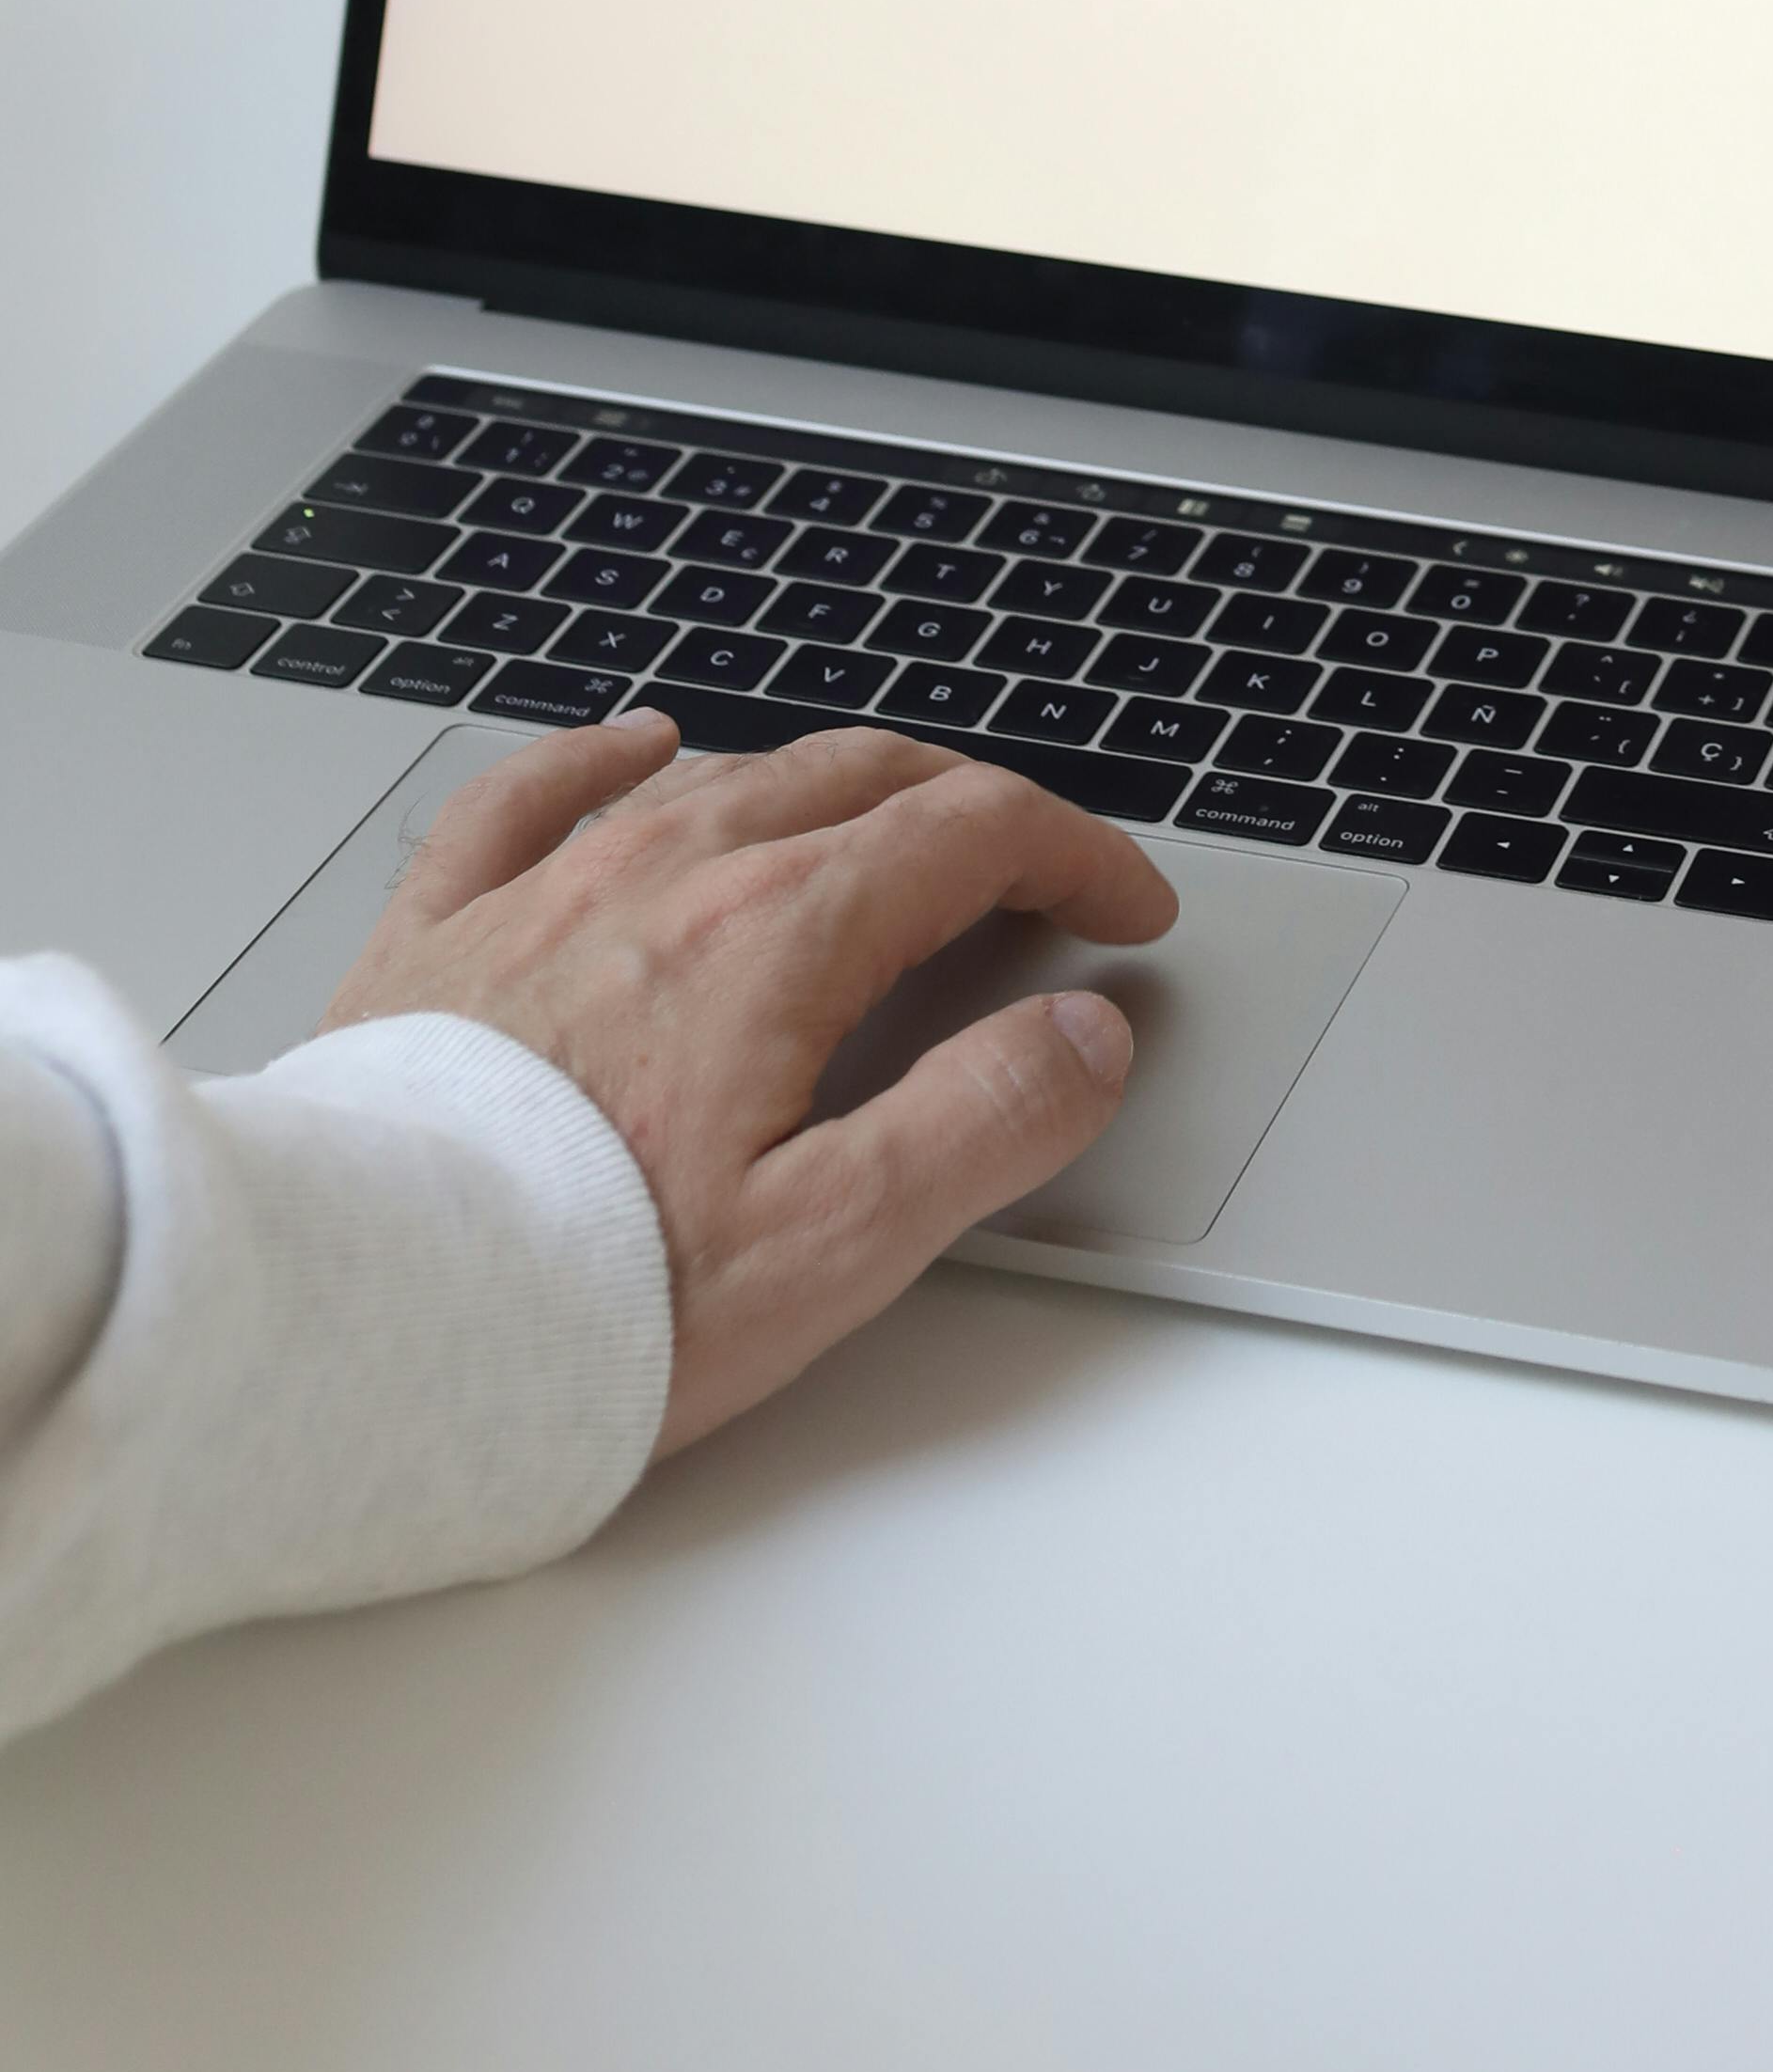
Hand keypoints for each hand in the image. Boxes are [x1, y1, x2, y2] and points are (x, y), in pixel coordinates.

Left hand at [321, 716, 1180, 1453]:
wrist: (349, 1328)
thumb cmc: (578, 1304)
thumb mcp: (833, 1248)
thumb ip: (980, 1127)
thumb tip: (1082, 1041)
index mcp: (776, 940)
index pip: (971, 839)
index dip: (1076, 859)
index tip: (1124, 909)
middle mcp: (666, 877)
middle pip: (860, 781)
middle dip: (974, 810)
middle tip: (1031, 873)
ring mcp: (543, 891)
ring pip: (722, 775)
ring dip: (830, 783)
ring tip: (885, 819)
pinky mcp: (437, 933)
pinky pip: (529, 794)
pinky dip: (602, 754)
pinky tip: (636, 744)